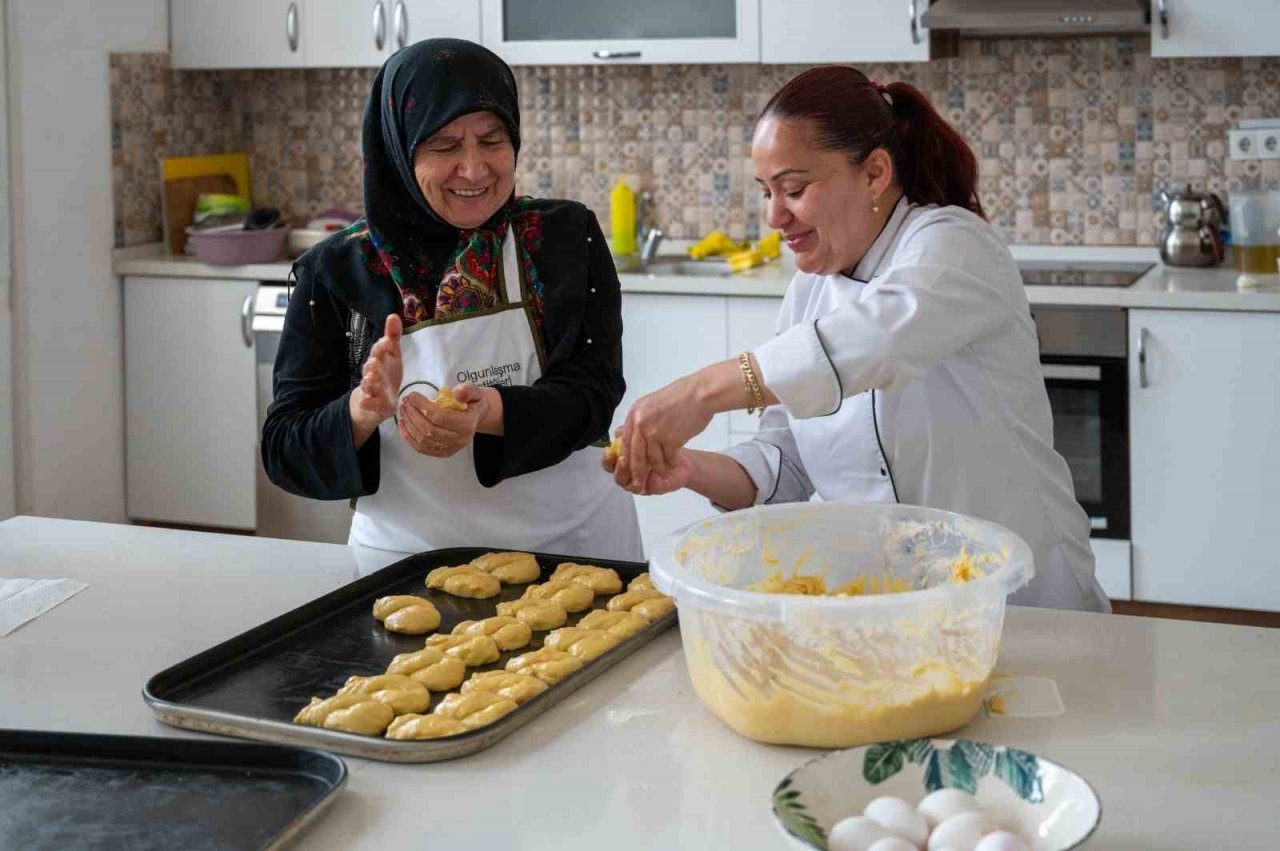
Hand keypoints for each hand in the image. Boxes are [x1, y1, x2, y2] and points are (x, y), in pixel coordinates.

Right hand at [355, 314, 402, 423]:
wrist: (376, 400)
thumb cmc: (386, 373)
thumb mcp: (392, 354)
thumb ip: (393, 336)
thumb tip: (393, 315)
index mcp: (379, 360)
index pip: (378, 351)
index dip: (382, 346)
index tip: (387, 342)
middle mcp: (372, 373)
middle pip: (371, 367)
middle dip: (373, 364)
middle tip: (375, 362)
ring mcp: (371, 389)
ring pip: (368, 384)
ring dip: (369, 382)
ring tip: (370, 380)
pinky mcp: (372, 404)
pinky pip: (367, 403)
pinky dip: (366, 402)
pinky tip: (365, 401)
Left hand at [397, 383, 488, 458]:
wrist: (475, 416)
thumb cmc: (472, 403)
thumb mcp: (474, 391)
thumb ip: (467, 390)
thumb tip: (457, 393)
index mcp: (467, 424)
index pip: (440, 417)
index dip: (423, 406)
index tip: (413, 396)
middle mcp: (459, 439)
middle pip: (429, 430)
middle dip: (413, 414)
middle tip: (406, 402)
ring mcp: (451, 448)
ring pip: (423, 439)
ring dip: (409, 424)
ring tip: (404, 410)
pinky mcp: (442, 452)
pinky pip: (421, 448)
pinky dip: (409, 437)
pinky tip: (403, 425)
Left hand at [617, 374, 714, 490]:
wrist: (700, 394)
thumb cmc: (681, 398)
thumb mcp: (652, 405)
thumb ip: (640, 421)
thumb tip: (630, 437)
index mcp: (635, 413)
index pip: (624, 442)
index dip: (626, 458)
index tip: (628, 470)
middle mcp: (640, 423)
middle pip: (634, 455)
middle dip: (637, 472)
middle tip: (639, 484)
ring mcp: (654, 432)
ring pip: (651, 460)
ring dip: (658, 467)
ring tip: (664, 470)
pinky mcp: (670, 440)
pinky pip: (667, 459)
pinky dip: (671, 463)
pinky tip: (675, 462)